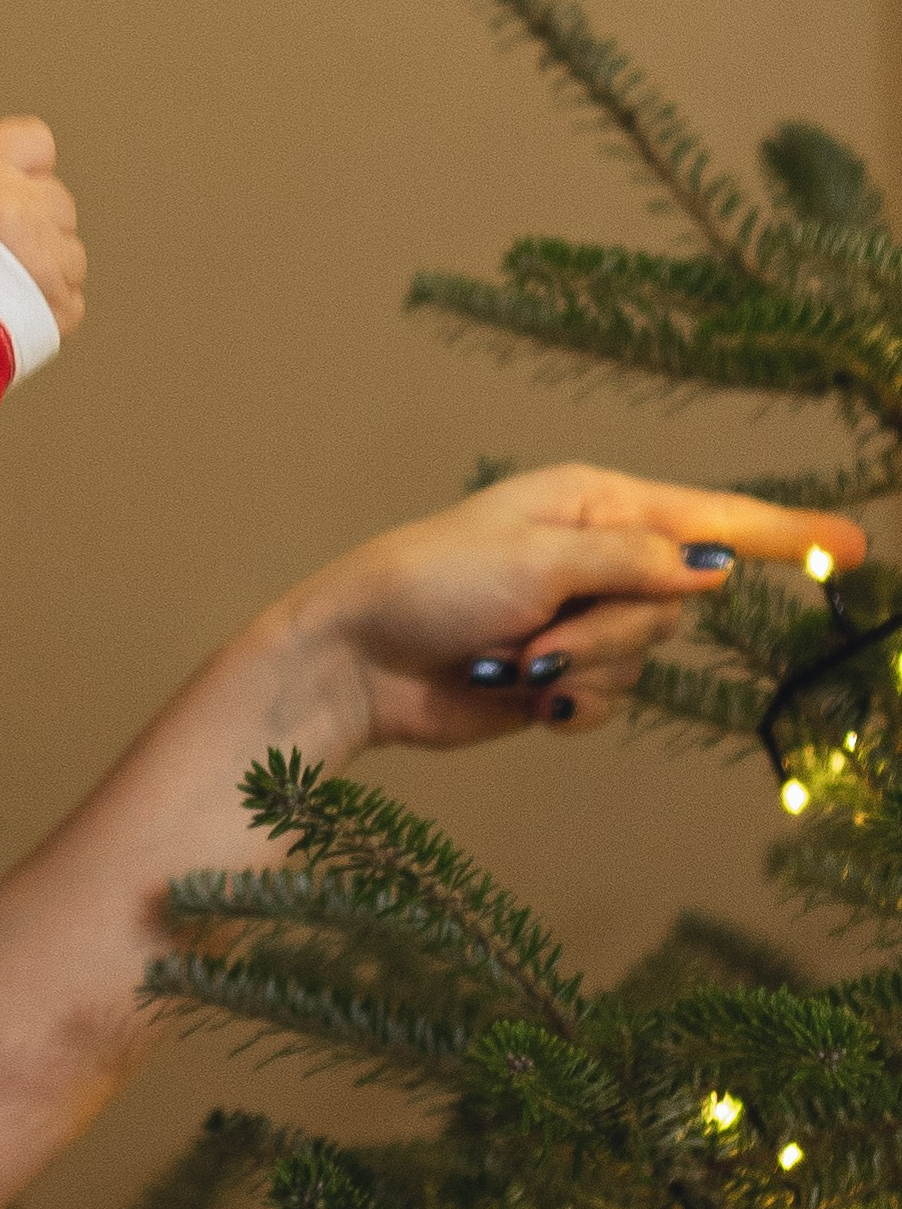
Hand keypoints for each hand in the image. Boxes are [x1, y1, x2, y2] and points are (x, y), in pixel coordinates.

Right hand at [0, 115, 85, 335]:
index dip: (26, 169)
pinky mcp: (60, 304)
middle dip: (35, 225)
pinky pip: (69, 300)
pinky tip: (9, 316)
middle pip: (57, 202)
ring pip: (70, 254)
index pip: (34, 141)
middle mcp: (24, 205)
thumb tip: (1, 190)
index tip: (11, 190)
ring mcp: (49, 256)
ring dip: (46, 270)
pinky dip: (47, 310)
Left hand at [258, 462, 866, 758]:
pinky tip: (520, 697)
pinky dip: (571, 705)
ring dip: (583, 671)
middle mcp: (598, 556)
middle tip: (539, 639)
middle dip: (616, 631)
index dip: (783, 534)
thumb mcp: (533, 560)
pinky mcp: (562, 675)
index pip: (711, 516)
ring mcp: (580, 617)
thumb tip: (712, 567)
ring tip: (512, 665)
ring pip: (647, 657)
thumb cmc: (427, 585)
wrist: (356, 661)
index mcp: (594, 503)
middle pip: (679, 603)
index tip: (853, 547)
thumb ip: (632, 564)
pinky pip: (612, 699)